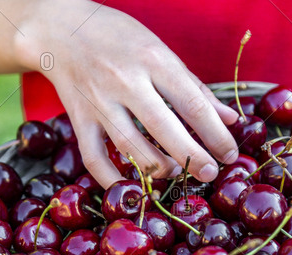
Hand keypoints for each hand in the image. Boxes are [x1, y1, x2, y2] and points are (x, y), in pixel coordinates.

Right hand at [17, 0, 238, 187]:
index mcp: (152, 60)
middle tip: (210, 174)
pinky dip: (112, 179)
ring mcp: (98, 102)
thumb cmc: (119, 39)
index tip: (230, 154)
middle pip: (162, 127)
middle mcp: (125, 81)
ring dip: (158, 167)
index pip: (191, 103)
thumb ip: (196, 88)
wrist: (61, 30)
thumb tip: (230, 120)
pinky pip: (94, 158)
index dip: (215, 133)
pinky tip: (134, 187)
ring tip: (176, 172)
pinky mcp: (78, 119)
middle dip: (192, 156)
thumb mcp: (161, 52)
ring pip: (130, 147)